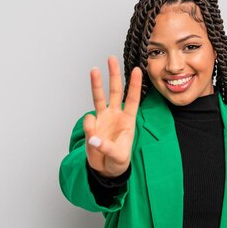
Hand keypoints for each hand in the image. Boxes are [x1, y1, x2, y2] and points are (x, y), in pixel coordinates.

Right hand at [83, 55, 141, 177]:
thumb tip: (94, 138)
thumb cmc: (118, 161)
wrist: (105, 169)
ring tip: (94, 69)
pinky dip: (89, 128)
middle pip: (115, 91)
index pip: (133, 99)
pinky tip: (94, 140)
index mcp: (128, 120)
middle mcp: (115, 115)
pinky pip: (88, 121)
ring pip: (99, 97)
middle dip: (114, 75)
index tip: (138, 70)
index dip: (135, 85)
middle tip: (112, 58)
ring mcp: (103, 119)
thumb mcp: (118, 156)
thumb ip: (106, 147)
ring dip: (97, 83)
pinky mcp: (92, 126)